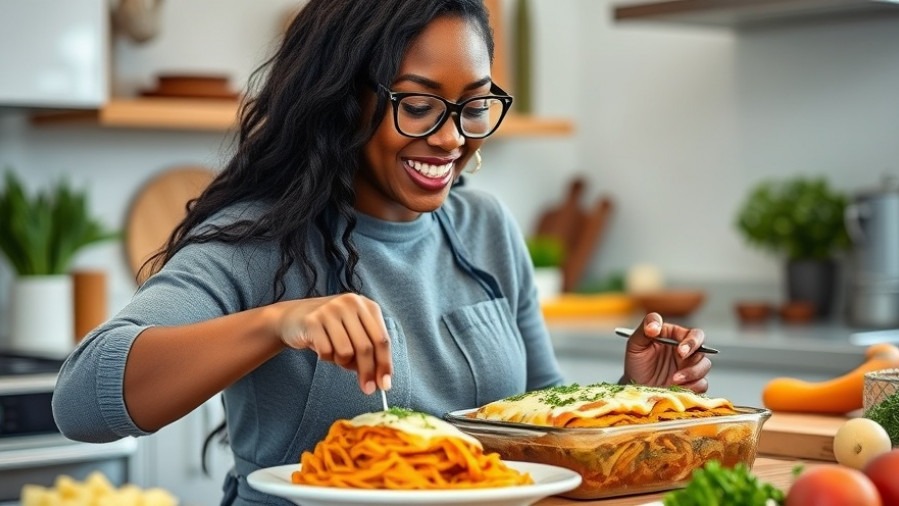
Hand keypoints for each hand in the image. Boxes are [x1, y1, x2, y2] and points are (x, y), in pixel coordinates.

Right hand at [274, 293, 391, 394]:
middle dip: (368, 372)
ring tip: (335, 354)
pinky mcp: (312, 320)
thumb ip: (368, 351)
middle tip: (368, 389)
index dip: (385, 364)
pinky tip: (321, 348)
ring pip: (346, 351)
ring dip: (342, 362)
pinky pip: (326, 351)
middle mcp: (350, 303)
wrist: (293, 318)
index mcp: (367, 306)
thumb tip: (381, 380)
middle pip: (366, 347)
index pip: (382, 339)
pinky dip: (326, 357)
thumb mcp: (353, 333)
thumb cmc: (329, 329)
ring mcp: (331, 310)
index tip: (385, 385)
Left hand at [621, 312, 711, 392]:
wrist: (635, 386)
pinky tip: (677, 388)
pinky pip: (702, 385)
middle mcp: (686, 352)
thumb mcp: (635, 342)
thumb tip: (654, 326)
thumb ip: (645, 328)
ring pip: (705, 366)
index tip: (681, 351)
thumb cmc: (637, 363)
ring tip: (673, 380)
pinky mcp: (691, 385)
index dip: (692, 341)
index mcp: (676, 338)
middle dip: (695, 357)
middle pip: (703, 350)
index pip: (693, 334)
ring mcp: (689, 369)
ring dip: (692, 373)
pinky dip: (692, 387)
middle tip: (682, 363)